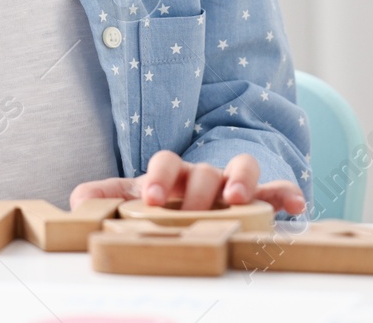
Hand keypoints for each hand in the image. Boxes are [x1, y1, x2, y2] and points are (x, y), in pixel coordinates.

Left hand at [69, 149, 305, 215]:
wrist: (198, 195)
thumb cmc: (164, 200)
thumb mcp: (133, 200)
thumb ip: (107, 199)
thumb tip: (76, 201)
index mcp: (171, 174)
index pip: (164, 164)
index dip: (158, 179)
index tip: (152, 199)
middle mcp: (203, 174)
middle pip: (203, 170)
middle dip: (198, 188)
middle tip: (192, 208)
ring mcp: (233, 182)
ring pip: (241, 168)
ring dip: (241, 180)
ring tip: (239, 199)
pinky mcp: (262, 196)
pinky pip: (276, 188)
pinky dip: (285, 193)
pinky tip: (296, 204)